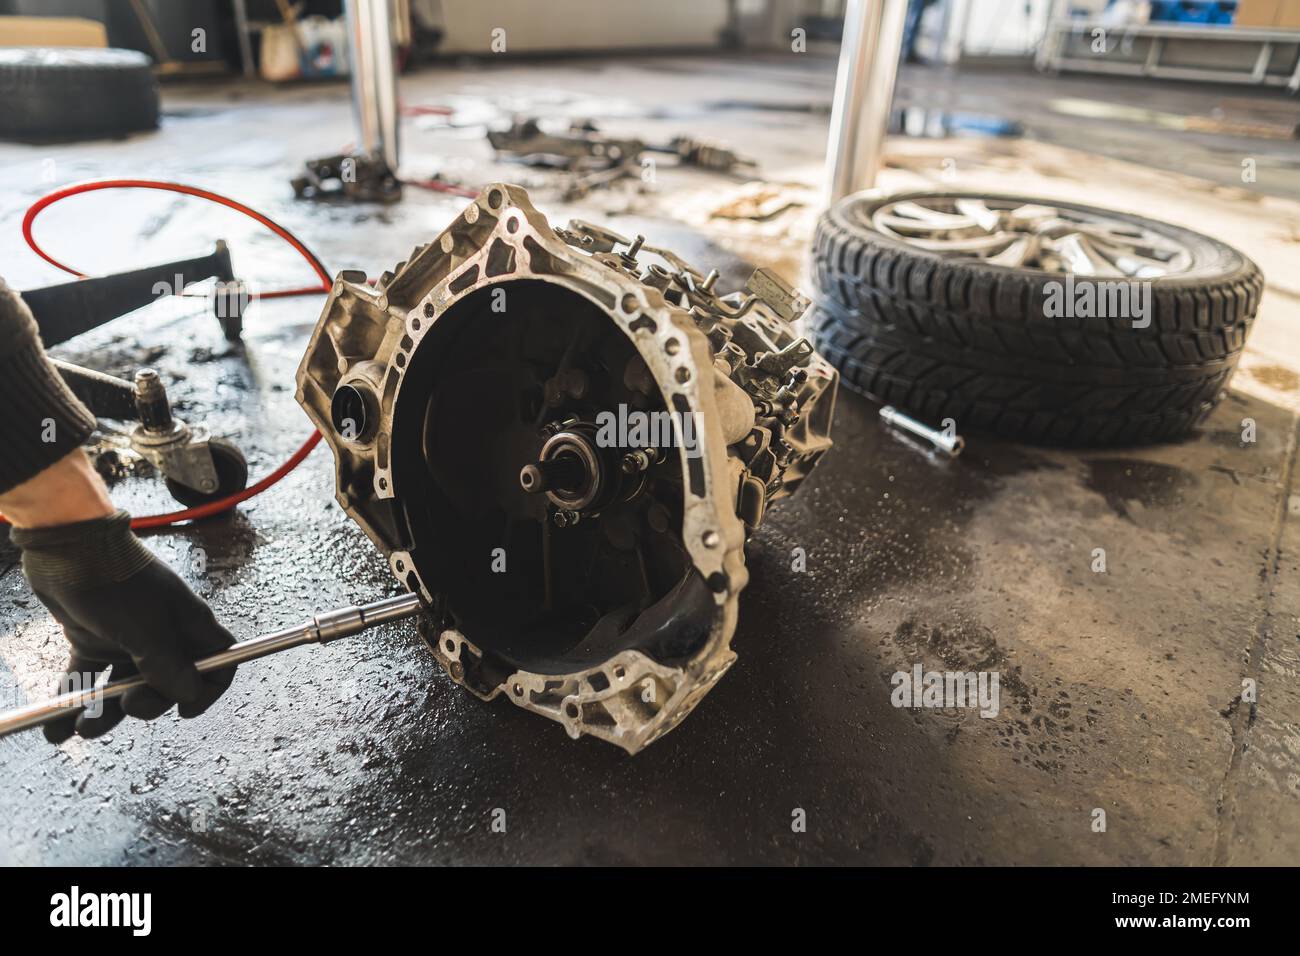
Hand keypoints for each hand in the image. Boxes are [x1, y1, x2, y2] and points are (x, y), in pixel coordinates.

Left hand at [11, 510, 236, 742]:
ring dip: (104, 713)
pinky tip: (56, 726)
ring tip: (79, 731)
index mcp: (186, 625)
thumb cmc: (114, 580)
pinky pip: (89, 679)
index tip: (184, 710)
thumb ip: (167, 665)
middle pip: (167, 684)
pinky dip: (74, 701)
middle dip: (145, 703)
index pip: (217, 662)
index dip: (207, 689)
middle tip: (125, 704)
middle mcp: (162, 634)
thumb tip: (189, 693)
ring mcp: (127, 638)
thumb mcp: (145, 628)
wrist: (66, 549)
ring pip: (125, 686)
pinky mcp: (93, 639)